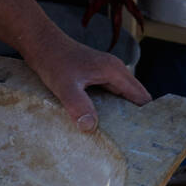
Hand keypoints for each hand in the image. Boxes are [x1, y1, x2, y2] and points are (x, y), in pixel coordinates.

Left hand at [21, 27, 150, 133]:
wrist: (40, 44)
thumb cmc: (53, 61)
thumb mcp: (65, 86)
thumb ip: (78, 105)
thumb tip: (91, 127)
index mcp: (115, 71)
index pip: (142, 97)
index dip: (145, 117)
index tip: (143, 136)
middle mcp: (115, 70)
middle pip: (135, 98)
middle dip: (135, 118)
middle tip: (130, 142)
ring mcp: (106, 71)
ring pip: (122, 96)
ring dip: (121, 113)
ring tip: (117, 136)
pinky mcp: (96, 74)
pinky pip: (110, 93)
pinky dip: (109, 107)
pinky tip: (100, 121)